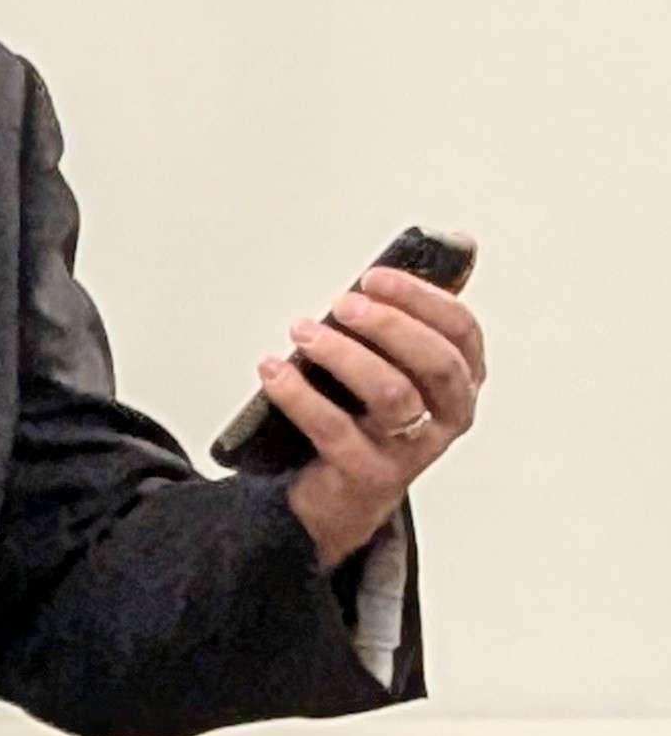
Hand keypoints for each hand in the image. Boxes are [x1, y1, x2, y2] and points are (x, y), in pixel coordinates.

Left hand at [254, 264, 486, 570]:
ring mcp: (411, 449)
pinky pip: (335, 430)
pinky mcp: (369, 474)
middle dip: (389, 326)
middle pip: (436, 363)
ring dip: (343, 355)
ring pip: (392, 395)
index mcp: (461, 381)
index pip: (462, 332)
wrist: (340, 493)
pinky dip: (299, 394)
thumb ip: (409, 313)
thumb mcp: (390, 362)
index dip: (422, 299)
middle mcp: (447, 416)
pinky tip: (273, 370)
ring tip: (303, 331)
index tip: (375, 278)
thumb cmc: (364, 414)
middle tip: (343, 304)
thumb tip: (457, 242)